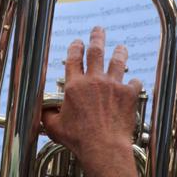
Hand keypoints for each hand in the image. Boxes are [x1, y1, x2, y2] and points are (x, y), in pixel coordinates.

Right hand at [41, 26, 141, 166]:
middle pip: (96, 51)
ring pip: (117, 61)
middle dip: (97, 37)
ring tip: (121, 47)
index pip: (74, 58)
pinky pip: (134, 82)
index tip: (78, 42)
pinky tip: (134, 82)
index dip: (76, 47)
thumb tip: (42, 111)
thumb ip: (48, 116)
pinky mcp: (128, 94)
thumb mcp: (55, 128)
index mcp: (75, 85)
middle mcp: (94, 80)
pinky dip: (133, 82)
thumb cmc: (78, 139)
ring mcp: (113, 85)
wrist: (104, 147)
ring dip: (119, 52)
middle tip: (98, 29)